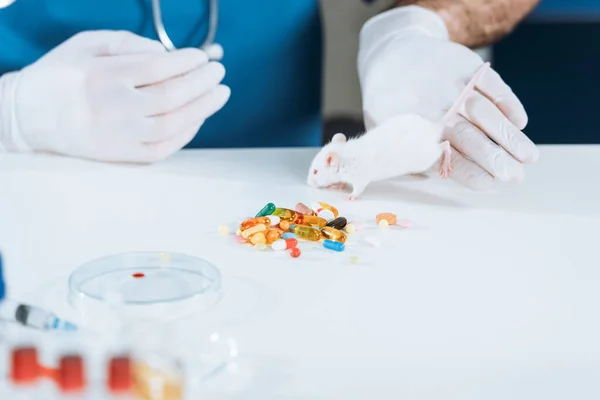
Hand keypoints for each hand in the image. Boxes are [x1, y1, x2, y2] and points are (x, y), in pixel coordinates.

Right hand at [0, 30, 229, 161]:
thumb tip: (167, 53)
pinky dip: (187, 134)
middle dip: (203, 83)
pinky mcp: (123, 155)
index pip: (158, 67)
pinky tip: (199, 118)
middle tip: (219, 73)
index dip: (187, 62)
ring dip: (203, 108)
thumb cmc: (62, 73)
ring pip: (173, 124)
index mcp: (103, 75)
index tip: (203, 57)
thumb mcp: (86, 44)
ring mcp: (120, 135)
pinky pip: (163, 148)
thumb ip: (127, 43)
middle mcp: (114, 107)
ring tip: (220, 94)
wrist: (32, 116)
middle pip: (171, 96)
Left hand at [358, 6, 537, 190]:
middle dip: (494, 158)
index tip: (490, 184)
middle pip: (467, 136)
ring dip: (509, 136)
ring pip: (484, 113)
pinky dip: (508, 103)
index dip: (468, 172)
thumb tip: (435, 178)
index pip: (443, 156)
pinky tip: (520, 122)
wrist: (391, 51)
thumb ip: (408, 155)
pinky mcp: (466, 65)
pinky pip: (491, 85)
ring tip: (529, 157)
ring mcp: (451, 85)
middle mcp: (432, 108)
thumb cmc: (390, 102)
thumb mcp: (385, 130)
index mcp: (411, 130)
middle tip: (515, 177)